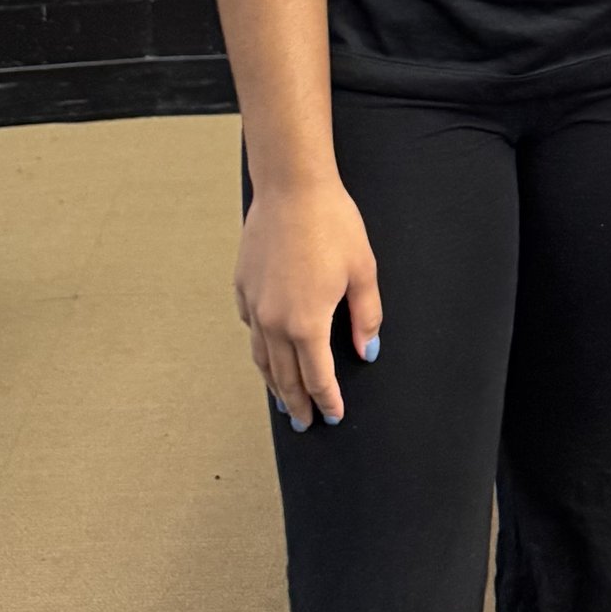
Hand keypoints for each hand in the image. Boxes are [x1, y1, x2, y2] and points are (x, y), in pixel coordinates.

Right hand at [235, 176, 382, 429]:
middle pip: (284, 377)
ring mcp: (253, 305)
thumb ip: (366, 317)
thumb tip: (368, 352)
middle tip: (304, 424)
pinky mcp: (242, 286)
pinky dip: (259, 346)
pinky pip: (250, 327)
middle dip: (297, 403)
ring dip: (273, 383)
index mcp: (306, 324)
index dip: (327, 401)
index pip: (318, 378)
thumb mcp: (362, 270)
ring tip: (281, 400)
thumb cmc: (332, 224)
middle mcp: (274, 322)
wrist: (291, 187)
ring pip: (261, 358)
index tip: (334, 417)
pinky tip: (266, 349)